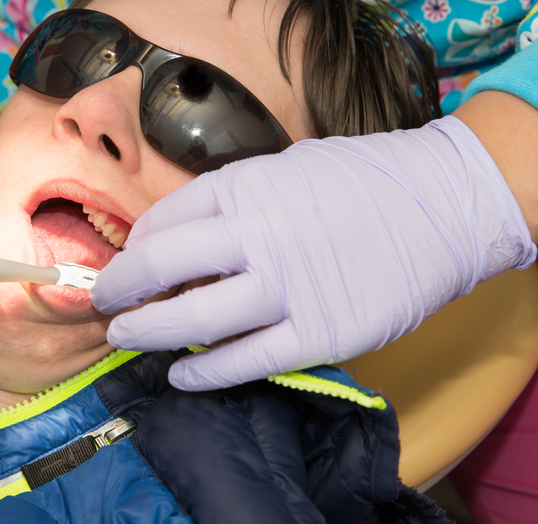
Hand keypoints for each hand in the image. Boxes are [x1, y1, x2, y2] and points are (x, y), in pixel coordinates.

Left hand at [92, 116, 536, 390]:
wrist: (442, 204)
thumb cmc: (359, 181)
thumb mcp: (283, 169)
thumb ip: (231, 201)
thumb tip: (175, 235)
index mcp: (245, 186)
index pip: (163, 221)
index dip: (134, 247)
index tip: (124, 262)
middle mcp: (257, 235)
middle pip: (161, 267)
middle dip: (118, 288)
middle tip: (100, 301)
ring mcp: (288, 287)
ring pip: (192, 320)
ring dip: (146, 332)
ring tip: (124, 336)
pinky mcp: (320, 333)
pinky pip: (244, 360)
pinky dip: (204, 372)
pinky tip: (181, 375)